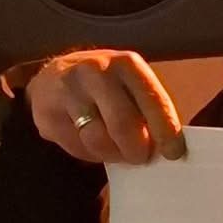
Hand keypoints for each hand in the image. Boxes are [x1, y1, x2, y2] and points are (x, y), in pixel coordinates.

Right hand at [25, 50, 186, 165]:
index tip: (173, 153)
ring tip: (115, 150)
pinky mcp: (49, 112)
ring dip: (112, 155)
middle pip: (123, 125)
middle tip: (139, 158)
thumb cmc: (104, 87)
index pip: (152, 101)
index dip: (166, 132)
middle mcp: (97, 72)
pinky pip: (77, 147)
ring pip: (98, 141)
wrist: (54, 78)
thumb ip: (148, 111)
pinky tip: (90, 141)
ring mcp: (70, 91)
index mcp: (126, 64)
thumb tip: (165, 148)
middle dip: (136, 150)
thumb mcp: (129, 86)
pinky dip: (89, 154)